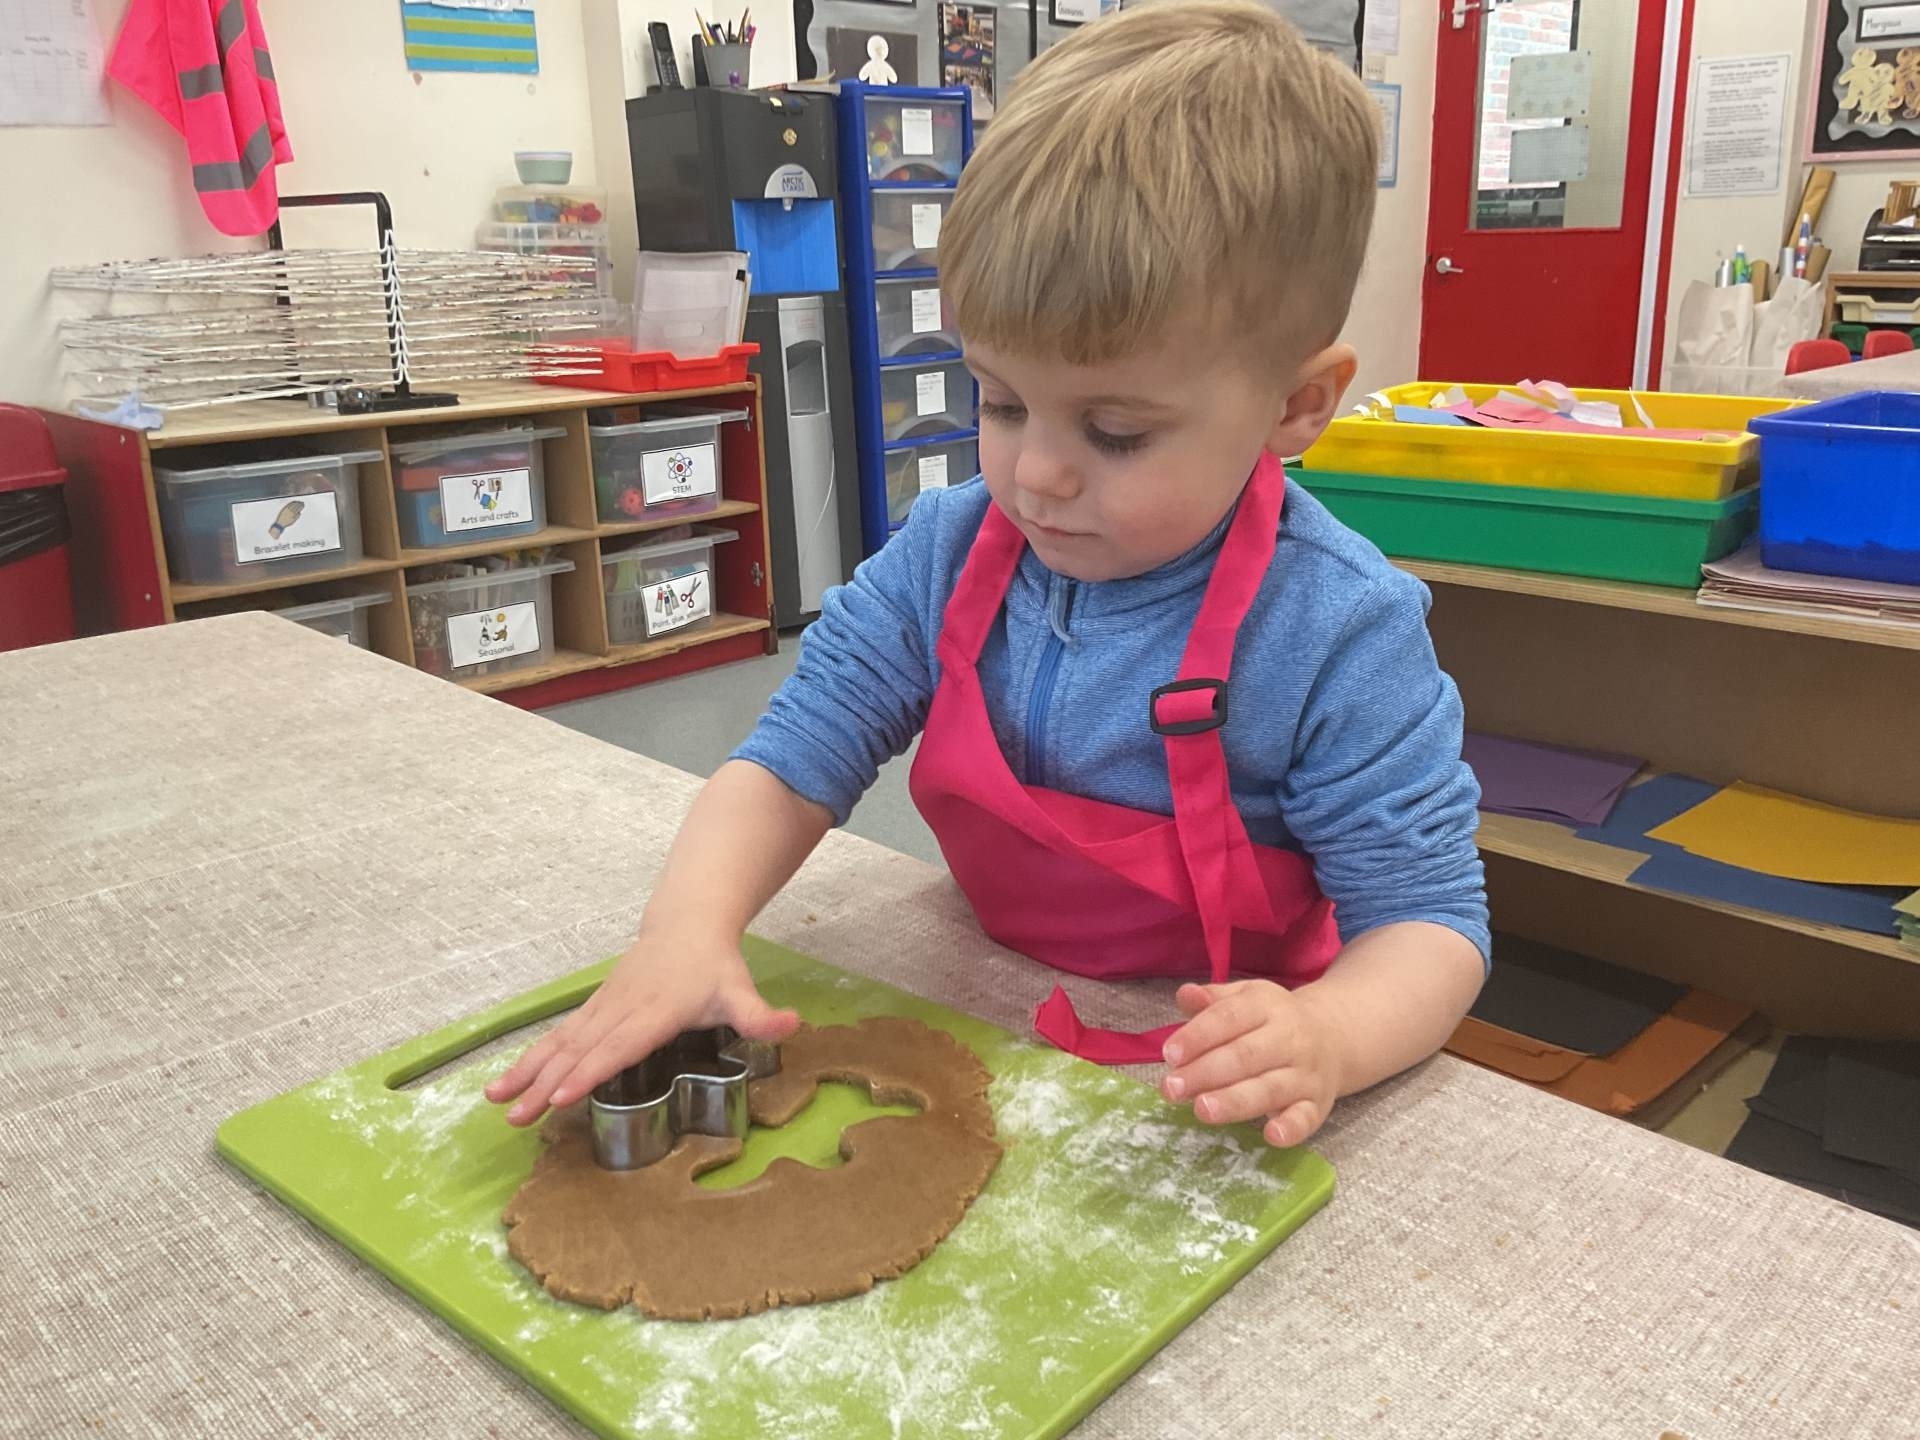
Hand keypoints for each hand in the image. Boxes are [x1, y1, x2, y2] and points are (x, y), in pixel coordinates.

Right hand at [483, 928, 799, 1126]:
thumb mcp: (740, 991)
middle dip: (547, 1084)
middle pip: (580, 1050)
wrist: (686, 924)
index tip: (562, 1096)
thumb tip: (792, 1026)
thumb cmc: (714, 966)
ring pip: (559, 1043)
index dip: (591, 1070)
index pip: (620, 1045)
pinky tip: (507, 1083)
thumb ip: (760, 1015)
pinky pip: (557, 1036)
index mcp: (655, 1011)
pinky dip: (530, 1059)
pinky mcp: (592, 1009)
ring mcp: (601, 1008)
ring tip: (497, 1102)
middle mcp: (620, 1010)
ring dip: (527, 1073)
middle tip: (519, 1117)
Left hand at [1158, 980, 1345, 1147]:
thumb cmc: (1272, 1020)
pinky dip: (1291, 1128)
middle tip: (1172, 1088)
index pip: (1230, 1018)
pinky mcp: (1317, 1104)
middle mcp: (1290, 1038)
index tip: (1170, 1054)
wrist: (1334, 1036)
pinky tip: (1271, 1136)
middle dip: (1206, 1072)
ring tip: (1202, 1110)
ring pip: (1270, 1088)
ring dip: (1235, 1101)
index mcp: (1267, 1006)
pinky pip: (1306, 1118)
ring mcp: (1305, 1073)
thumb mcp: (1245, 998)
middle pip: (1246, 1055)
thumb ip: (1213, 1000)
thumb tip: (1185, 995)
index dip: (1199, 1036)